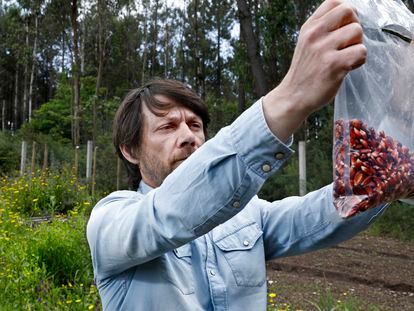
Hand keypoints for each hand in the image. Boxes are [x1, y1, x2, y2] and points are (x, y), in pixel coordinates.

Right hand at [263, 0, 365, 141]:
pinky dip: (359, 61)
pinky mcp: (334, 65)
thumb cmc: (305, 72)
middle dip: (354, 27)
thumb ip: (323, 29)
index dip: (345, 14)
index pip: (334, 2)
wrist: (293, 97)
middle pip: (349, 12)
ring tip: (346, 58)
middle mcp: (315, 35)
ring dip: (357, 45)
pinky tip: (347, 68)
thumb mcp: (306, 43)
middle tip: (347, 43)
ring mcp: (324, 49)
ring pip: (357, 32)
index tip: (343, 28)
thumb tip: (349, 19)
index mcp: (309, 27)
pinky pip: (361, 52)